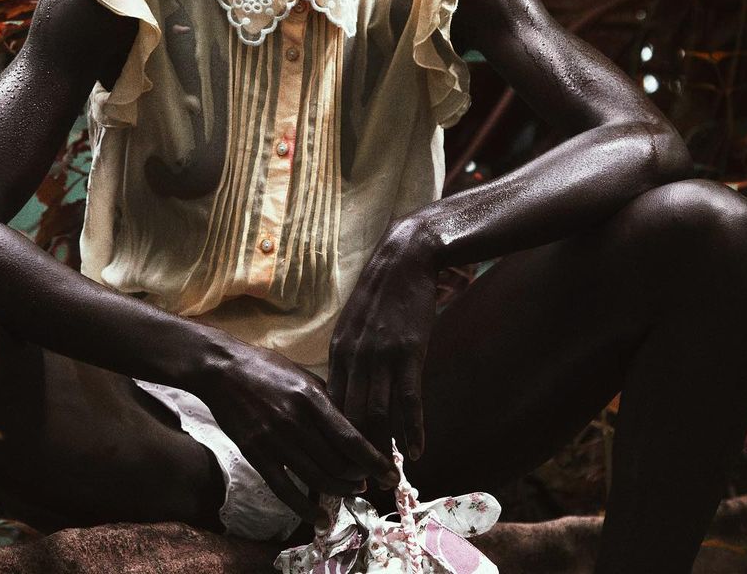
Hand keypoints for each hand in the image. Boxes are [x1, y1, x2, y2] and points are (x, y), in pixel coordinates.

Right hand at [194, 342, 398, 524]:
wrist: (223, 369)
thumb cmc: (267, 368)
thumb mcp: (303, 375)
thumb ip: (327, 400)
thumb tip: (354, 424)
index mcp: (311, 397)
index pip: (351, 437)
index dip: (374, 460)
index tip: (391, 473)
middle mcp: (296, 420)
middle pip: (338, 462)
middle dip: (360, 477)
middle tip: (370, 480)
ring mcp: (275, 440)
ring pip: (317, 478)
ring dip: (341, 490)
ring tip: (353, 490)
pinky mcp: (256, 454)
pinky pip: (286, 490)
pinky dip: (306, 509)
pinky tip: (321, 518)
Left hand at [327, 215, 437, 463]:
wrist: (404, 258)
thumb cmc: (381, 294)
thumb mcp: (354, 325)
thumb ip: (349, 357)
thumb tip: (346, 392)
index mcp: (338, 351)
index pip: (330, 406)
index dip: (331, 440)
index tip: (332, 467)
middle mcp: (354, 356)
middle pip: (350, 416)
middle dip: (351, 454)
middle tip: (356, 487)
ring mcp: (380, 355)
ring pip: (376, 413)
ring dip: (382, 449)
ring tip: (387, 478)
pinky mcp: (407, 351)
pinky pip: (407, 398)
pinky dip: (411, 427)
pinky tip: (415, 450)